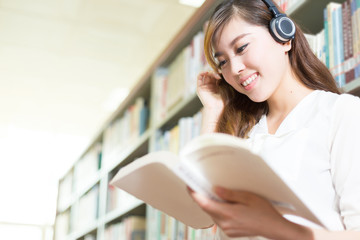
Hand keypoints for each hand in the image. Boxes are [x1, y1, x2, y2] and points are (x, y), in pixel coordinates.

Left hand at [189, 187, 312, 238]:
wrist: (274, 228)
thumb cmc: (264, 211)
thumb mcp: (248, 197)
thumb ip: (229, 194)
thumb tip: (214, 189)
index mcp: (228, 214)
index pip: (204, 204)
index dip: (194, 194)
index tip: (189, 186)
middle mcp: (225, 224)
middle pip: (207, 209)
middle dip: (202, 197)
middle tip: (200, 185)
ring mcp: (227, 229)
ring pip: (213, 215)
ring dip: (211, 205)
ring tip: (213, 193)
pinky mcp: (230, 232)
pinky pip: (219, 220)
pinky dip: (218, 211)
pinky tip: (224, 204)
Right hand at [197, 71, 223, 110]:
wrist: (215, 108)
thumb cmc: (222, 102)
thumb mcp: (226, 91)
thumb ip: (226, 84)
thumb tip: (228, 77)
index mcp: (215, 87)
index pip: (215, 76)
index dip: (218, 74)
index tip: (223, 74)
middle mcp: (209, 86)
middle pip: (210, 75)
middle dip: (215, 73)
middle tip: (219, 75)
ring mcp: (204, 87)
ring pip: (205, 75)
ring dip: (210, 73)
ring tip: (215, 75)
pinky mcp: (199, 88)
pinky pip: (199, 77)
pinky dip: (202, 73)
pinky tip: (207, 72)